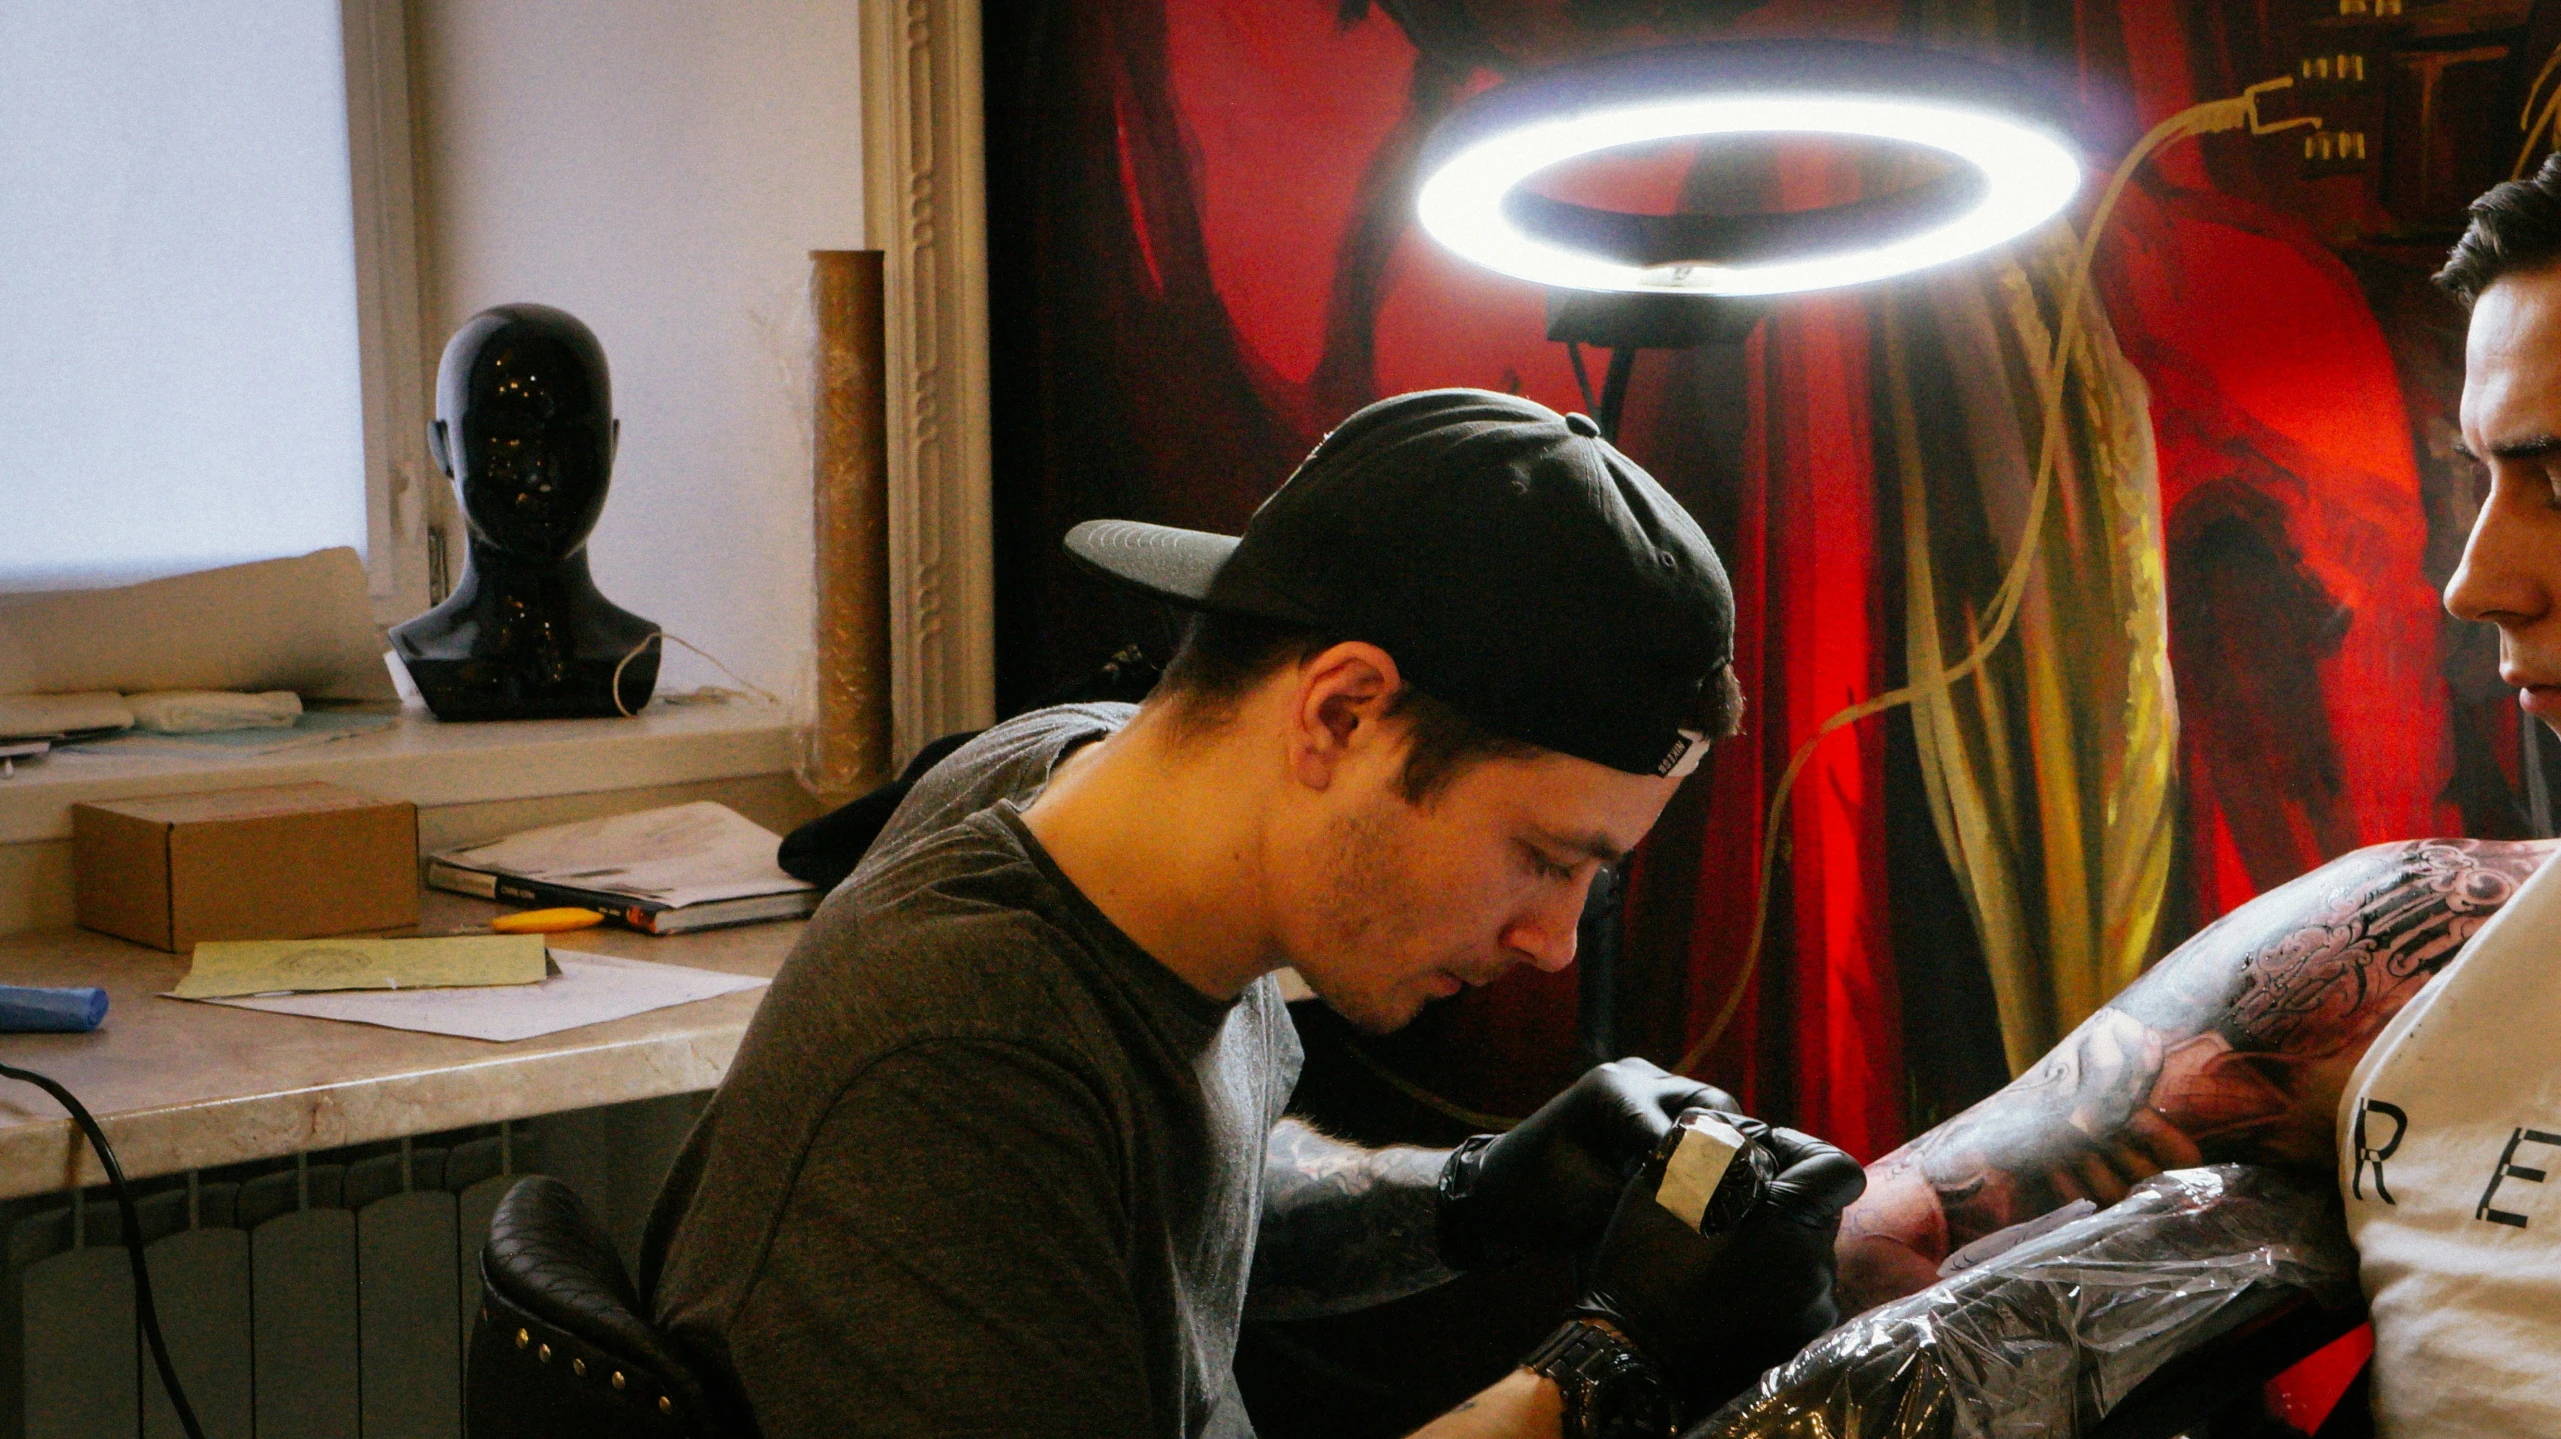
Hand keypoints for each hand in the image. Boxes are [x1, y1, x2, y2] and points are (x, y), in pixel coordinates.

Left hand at [1439, 1058, 1735, 1269]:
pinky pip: (1692, 1120)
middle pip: (1713, 1104)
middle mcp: (1632, 1075)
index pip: (1690, 1127)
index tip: (1737, 1207)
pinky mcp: (1644, 1106)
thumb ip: (1653, 1199)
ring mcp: (1640, 1086)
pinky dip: (1706, 1149)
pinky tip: (1714, 1187)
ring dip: (1723, 1148)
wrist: (1496, 1193)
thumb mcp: (1594, 1207)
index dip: (1718, 1168)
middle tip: (1746, 1198)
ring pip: (1710, 1110)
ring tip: (1734, 1196)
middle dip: (1733, 1149)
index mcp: (1612, 1091)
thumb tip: (1716, 1203)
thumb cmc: (1534, 1201)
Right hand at [1572, 1116, 1865, 1417]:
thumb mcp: (1662, 1186)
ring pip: (1809, 1255)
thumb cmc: (1643, 1270)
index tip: (1761, 1160)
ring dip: (1776, 1243)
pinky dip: (1772, 1284)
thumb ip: (1713, 1144)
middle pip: (1821, 1212)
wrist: (1634, 1364)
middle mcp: (1816, 1272)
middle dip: (1782, 1199)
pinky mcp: (1801, 1345)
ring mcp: (1812, 1315)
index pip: (1838, 1170)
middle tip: (1730, 1205)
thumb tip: (1747, 1133)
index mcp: (1789, 1226)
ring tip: (1721, 1253)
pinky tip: (1727, 1290)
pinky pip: (1800, 1296)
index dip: (1802, 1152)